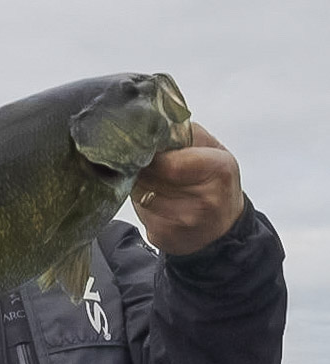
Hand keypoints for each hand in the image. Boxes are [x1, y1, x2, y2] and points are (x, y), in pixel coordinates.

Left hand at [131, 122, 244, 254]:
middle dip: (143, 168)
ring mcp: (184, 223)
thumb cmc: (215, 180)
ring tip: (152, 181)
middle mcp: (204, 201)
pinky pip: (140, 214)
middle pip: (151, 179)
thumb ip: (186, 134)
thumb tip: (152, 125)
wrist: (223, 226)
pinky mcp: (166, 238)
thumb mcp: (213, 150)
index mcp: (219, 170)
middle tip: (145, 162)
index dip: (152, 155)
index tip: (146, 148)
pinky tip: (156, 200)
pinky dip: (142, 204)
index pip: (169, 163)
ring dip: (140, 185)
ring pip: (141, 196)